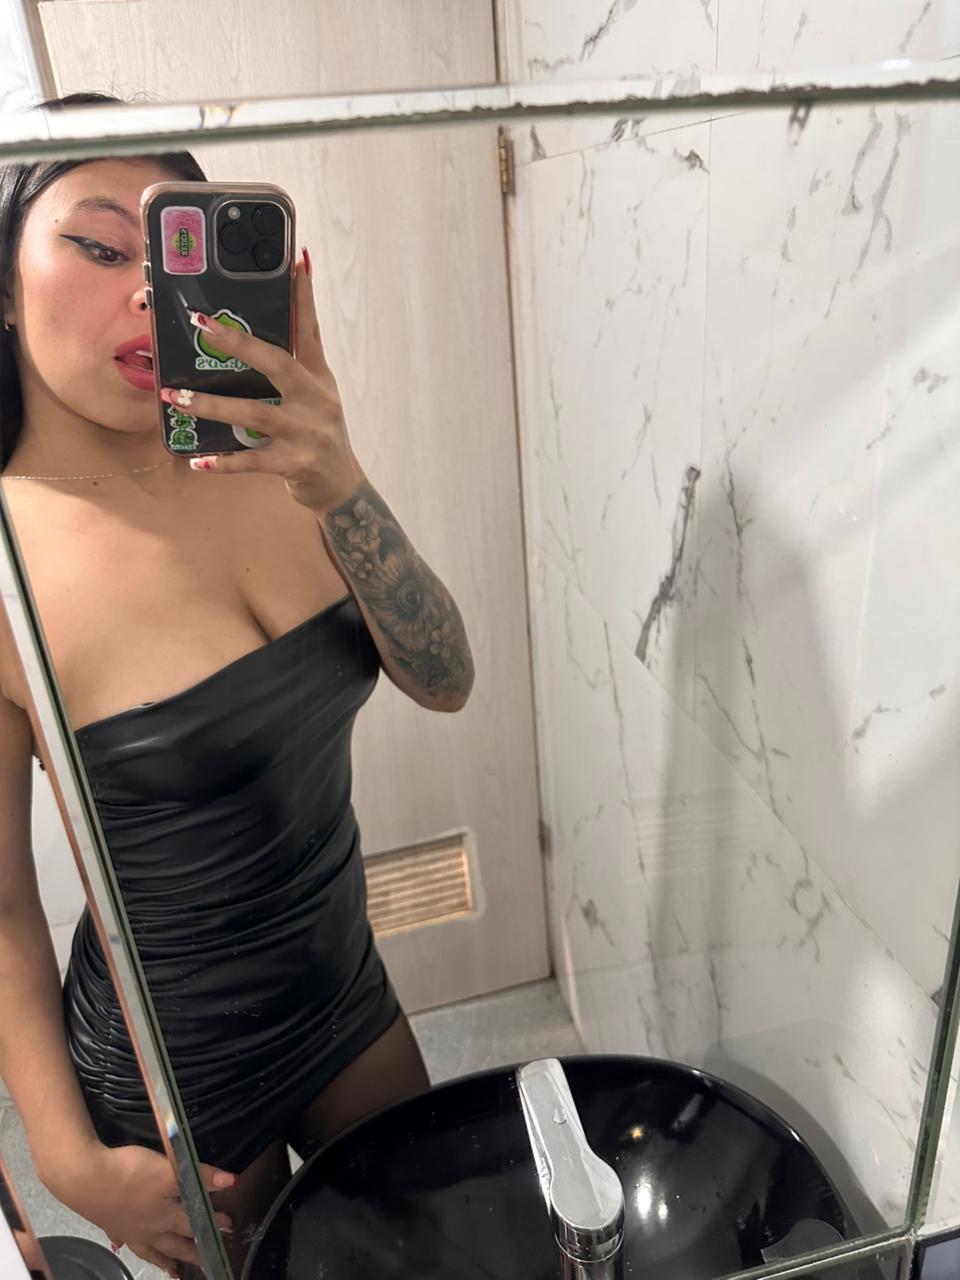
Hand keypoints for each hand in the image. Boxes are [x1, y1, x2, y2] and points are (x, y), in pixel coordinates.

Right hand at [48, 1141, 234, 1277]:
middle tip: (205, 1266)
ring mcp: (125, 1227)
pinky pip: (120, 1238)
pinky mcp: (107, 1221)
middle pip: (173, 1243)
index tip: (229, 1230)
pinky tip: (119, 1246)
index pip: (194, 1222)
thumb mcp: (170, 1170)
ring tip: (172, 1271)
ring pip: (148, 1248)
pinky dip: (123, 1244)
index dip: (213, 1223)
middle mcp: (147, 1227)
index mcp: (164, 1216)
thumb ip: (200, 1176)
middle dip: (191, 1253)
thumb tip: (233, 1182)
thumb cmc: (130, 1174)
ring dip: (162, 1259)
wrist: (84, 1178)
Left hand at [160, 248, 365, 513]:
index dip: (304, 295)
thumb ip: (295, 363)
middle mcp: (315, 400)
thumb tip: (260, 330)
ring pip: (254, 414)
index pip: (310, 328)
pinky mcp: (294, 464)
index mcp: (317, 377)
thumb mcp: (317, 394)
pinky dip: (224, 462)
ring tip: (175, 397)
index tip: (296, 259)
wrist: (342, 486)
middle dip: (238, 342)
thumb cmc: (320, 433)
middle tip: (202, 324)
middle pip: (276, 363)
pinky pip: (251, 461)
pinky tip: (198, 461)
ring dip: (211, 406)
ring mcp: (305, 433)